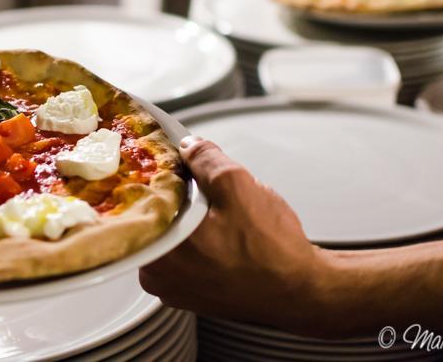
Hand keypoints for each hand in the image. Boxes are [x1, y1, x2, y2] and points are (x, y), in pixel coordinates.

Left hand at [139, 137, 334, 334]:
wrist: (301, 292)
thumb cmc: (272, 250)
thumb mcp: (238, 186)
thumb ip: (205, 159)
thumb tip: (187, 147)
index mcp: (160, 245)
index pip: (141, 196)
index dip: (157, 172)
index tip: (171, 161)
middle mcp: (156, 272)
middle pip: (155, 216)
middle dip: (177, 197)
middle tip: (203, 189)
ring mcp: (170, 287)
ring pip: (169, 235)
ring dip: (187, 220)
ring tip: (219, 216)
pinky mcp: (186, 294)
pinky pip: (180, 257)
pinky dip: (195, 242)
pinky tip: (221, 236)